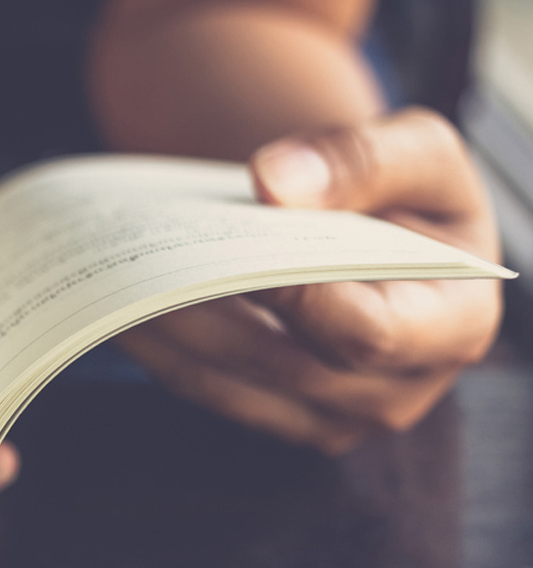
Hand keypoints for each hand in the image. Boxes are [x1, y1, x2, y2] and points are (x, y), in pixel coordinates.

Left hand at [113, 109, 502, 453]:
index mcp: (454, 325)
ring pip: (226, 383)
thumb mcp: (417, 150)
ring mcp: (334, 417)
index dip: (296, 296)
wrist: (377, 230)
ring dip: (163, 331)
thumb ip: (360, 159)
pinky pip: (203, 389)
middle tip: (141, 259)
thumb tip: (276, 184)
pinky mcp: (280, 417)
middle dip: (205, 308)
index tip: (232, 247)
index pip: (366, 332)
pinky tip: (118, 299)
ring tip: (114, 274)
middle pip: (281, 364)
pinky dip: (157, 348)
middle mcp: (398, 391)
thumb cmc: (406, 191)